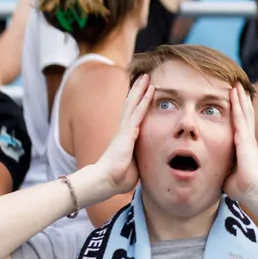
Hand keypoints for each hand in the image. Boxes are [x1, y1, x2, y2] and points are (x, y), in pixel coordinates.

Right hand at [91, 74, 154, 197]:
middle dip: (138, 90)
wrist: (106, 181)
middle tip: (145, 77)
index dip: (138, 102)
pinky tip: (151, 91)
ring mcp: (125, 130)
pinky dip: (145, 101)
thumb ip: (139, 158)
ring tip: (147, 77)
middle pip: (131, 105)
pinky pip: (139, 113)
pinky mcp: (127, 133)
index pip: (133, 116)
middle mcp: (124, 130)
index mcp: (125, 137)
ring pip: (134, 104)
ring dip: (141, 90)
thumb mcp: (133, 165)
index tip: (144, 91)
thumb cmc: (119, 177)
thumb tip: (147, 161)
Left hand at [224, 84, 257, 205]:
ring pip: (244, 112)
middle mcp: (248, 139)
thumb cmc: (244, 188)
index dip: (240, 113)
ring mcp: (247, 138)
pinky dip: (238, 104)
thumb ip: (224, 170)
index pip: (242, 126)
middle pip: (245, 115)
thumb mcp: (229, 176)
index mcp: (245, 148)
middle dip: (241, 100)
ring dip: (240, 98)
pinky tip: (236, 94)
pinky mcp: (245, 139)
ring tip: (237, 85)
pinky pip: (240, 117)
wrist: (255, 192)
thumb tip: (215, 173)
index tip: (237, 102)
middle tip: (238, 86)